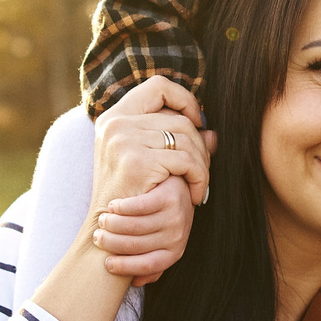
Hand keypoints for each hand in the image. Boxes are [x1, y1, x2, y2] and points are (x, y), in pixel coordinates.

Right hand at [91, 75, 211, 210]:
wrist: (108, 234)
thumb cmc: (132, 200)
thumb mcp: (152, 163)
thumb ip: (177, 143)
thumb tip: (212, 133)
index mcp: (113, 117)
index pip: (158, 86)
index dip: (184, 99)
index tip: (197, 123)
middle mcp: (115, 123)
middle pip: (179, 118)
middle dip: (200, 145)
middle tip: (202, 170)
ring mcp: (122, 140)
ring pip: (186, 138)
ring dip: (202, 164)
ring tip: (199, 184)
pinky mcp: (136, 161)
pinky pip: (186, 160)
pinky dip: (199, 178)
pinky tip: (195, 194)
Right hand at [94, 167, 210, 282]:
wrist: (184, 189)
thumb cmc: (165, 221)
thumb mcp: (162, 244)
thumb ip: (151, 264)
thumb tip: (135, 282)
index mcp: (174, 253)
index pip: (147, 265)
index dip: (124, 267)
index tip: (106, 263)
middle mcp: (177, 237)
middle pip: (136, 245)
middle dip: (111, 243)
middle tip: (97, 237)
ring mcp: (174, 216)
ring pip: (134, 225)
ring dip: (112, 224)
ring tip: (102, 221)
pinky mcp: (169, 197)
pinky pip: (139, 206)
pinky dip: (121, 207)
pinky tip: (112, 206)